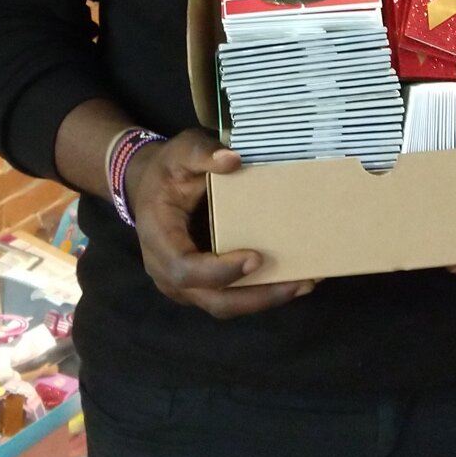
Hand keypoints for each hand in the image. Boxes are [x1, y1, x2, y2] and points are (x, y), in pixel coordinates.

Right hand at [124, 128, 318, 318]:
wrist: (149, 188)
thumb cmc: (167, 170)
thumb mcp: (181, 151)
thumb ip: (202, 153)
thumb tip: (233, 160)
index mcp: (159, 239)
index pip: (185, 269)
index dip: (220, 271)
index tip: (257, 258)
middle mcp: (167, 271)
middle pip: (213, 300)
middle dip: (258, 297)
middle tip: (299, 283)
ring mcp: (184, 285)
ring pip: (225, 305)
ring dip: (266, 298)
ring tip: (305, 283)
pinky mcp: (201, 286)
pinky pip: (230, 298)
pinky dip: (261, 293)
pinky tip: (293, 280)